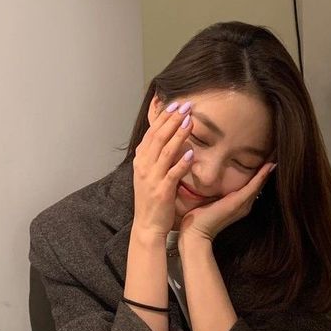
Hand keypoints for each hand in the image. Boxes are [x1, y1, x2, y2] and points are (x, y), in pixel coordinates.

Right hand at [131, 101, 193, 237]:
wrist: (147, 226)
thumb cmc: (151, 201)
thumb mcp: (149, 175)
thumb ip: (156, 157)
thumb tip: (168, 139)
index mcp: (141, 161)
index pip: (152, 133)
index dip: (163, 118)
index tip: (175, 105)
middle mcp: (144, 167)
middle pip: (158, 137)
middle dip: (172, 120)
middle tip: (186, 106)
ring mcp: (152, 178)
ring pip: (165, 151)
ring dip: (178, 135)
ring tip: (190, 121)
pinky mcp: (162, 191)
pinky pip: (172, 173)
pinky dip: (180, 162)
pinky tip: (190, 153)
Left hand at [179, 162, 275, 242]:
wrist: (195, 234)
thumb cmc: (196, 219)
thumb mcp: (207, 200)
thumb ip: (212, 190)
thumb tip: (209, 178)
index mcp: (238, 204)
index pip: (252, 184)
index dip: (260, 171)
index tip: (267, 156)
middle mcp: (245, 205)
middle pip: (260, 183)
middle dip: (268, 168)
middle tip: (277, 151)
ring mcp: (243, 204)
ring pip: (260, 183)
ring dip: (268, 169)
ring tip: (277, 154)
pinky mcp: (238, 203)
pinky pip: (254, 186)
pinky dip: (262, 175)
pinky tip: (270, 164)